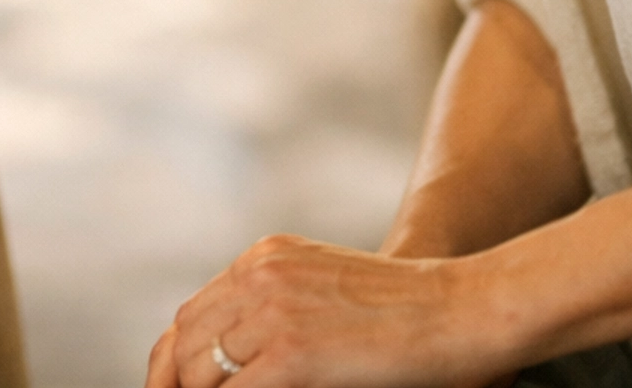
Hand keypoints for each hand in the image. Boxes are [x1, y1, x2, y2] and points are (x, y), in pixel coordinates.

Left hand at [145, 236, 496, 387]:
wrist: (455, 308)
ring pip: (197, 371)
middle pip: (184, 340)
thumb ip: (276, 307)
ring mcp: (272, 311)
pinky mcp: (292, 354)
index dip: (175, 363)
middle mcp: (259, 273)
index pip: (192, 315)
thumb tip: (237, 357)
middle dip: (176, 385)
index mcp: (264, 256)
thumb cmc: (403, 310)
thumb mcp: (323, 288)